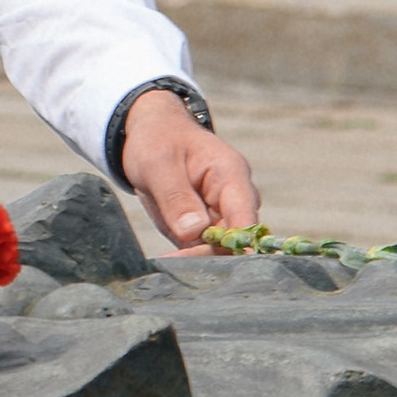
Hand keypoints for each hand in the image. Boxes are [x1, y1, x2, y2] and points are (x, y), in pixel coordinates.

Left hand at [119, 91, 260, 250]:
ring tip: (165, 261)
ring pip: (219, 250)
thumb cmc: (159, 139)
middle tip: (172, 261)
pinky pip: (201, 251)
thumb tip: (194, 231)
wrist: (151, 135)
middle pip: (234, 240)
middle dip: (206, 254)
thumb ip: (177, 196)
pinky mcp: (203, 229)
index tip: (207, 256)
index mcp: (231, 175)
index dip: (234, 242)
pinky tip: (164, 260)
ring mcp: (220, 216)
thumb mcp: (159, 163)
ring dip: (193, 259)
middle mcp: (233, 200)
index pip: (246, 217)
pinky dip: (184, 258)